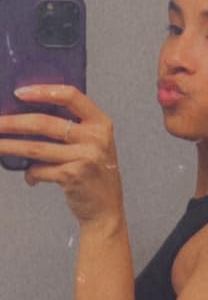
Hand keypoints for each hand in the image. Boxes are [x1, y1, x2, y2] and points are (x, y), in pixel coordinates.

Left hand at [0, 85, 123, 227]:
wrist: (106, 208)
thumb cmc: (95, 172)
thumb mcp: (95, 143)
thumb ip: (74, 127)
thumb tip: (30, 114)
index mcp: (100, 122)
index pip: (70, 96)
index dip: (43, 91)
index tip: (19, 92)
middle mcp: (95, 137)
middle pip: (45, 122)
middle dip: (14, 122)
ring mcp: (84, 157)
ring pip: (36, 147)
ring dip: (10, 146)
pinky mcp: (72, 176)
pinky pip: (39, 170)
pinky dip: (29, 173)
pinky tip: (30, 177)